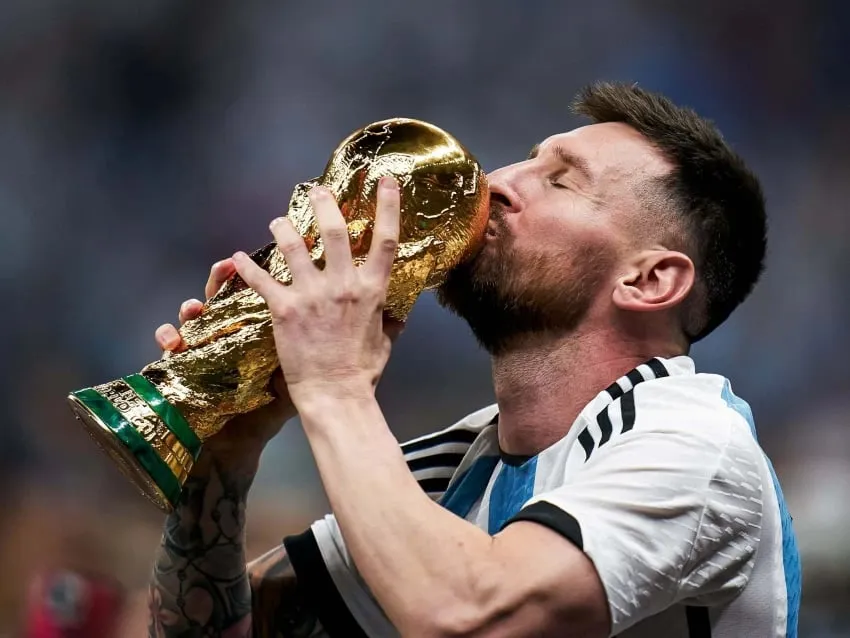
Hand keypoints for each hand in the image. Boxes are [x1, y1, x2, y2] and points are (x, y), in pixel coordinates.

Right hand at [154, 259, 294, 467]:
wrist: (242, 440)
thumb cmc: (270, 407)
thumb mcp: (294, 374)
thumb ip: (314, 348)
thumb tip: (343, 326)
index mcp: (256, 329)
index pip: (255, 294)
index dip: (257, 275)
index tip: (264, 261)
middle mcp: (228, 331)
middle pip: (222, 295)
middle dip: (221, 278)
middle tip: (226, 267)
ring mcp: (203, 344)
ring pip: (193, 315)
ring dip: (191, 305)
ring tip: (194, 307)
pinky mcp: (182, 363)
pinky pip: (169, 345)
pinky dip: (167, 337)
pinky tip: (172, 341)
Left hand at [232, 177, 401, 410]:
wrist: (335, 394)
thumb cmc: (362, 371)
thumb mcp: (385, 340)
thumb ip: (389, 319)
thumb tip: (398, 311)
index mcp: (372, 290)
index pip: (385, 239)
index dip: (388, 206)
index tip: (385, 180)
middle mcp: (344, 285)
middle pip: (334, 230)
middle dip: (323, 204)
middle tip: (314, 190)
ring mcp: (313, 295)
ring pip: (293, 246)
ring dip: (283, 228)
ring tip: (277, 221)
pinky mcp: (285, 309)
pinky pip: (261, 280)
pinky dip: (246, 267)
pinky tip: (236, 258)